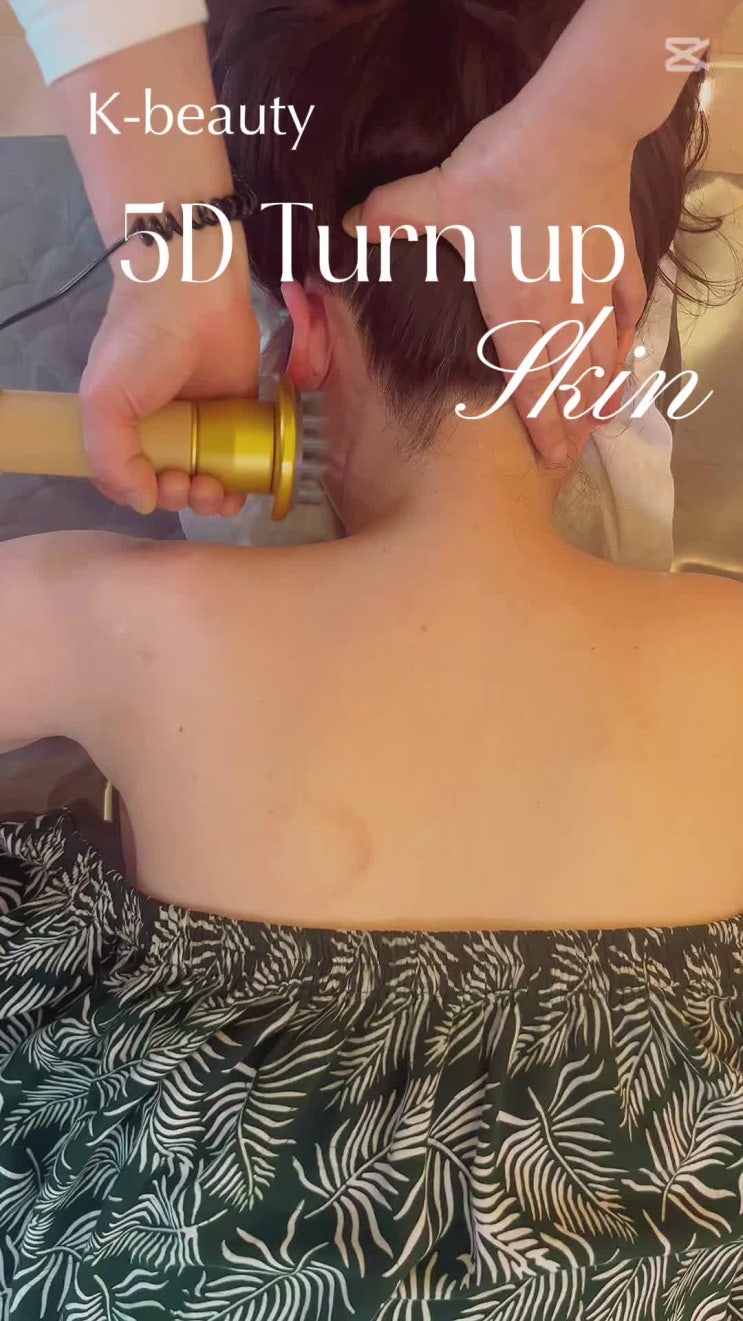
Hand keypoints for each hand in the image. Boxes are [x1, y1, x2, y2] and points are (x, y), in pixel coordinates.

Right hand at [79, 223, 259, 515]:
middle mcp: (163, 428)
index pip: (128, 479)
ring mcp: (203, 423)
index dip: (141, 494)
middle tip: (186, 483)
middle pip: (170, 486)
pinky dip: (240, 485)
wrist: (191, 293)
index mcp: (125, 425)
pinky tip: (238, 491)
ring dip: (209, 500)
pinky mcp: (240, 415)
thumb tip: (142, 503)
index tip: (155, 487)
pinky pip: (241, 463)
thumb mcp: (104, 400)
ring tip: (212, 488)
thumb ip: (111, 458)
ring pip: (207, 481)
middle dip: (179, 497)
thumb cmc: (140, 344)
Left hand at [344, 97, 645, 462]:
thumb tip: (346, 228)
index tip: (549, 459)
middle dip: (571, 422)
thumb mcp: (437, 195)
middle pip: (570, 382)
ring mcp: (593, 286)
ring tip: (598, 418)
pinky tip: (623, 350)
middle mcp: (559, 311)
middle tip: (570, 456)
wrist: (575, 125)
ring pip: (600, 354)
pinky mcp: (618, 257)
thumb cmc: (504, 168)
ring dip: (599, 388)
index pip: (530, 386)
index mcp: (515, 312)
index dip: (541, 427)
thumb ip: (391, 217)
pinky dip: (625, 333)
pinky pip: (626, 307)